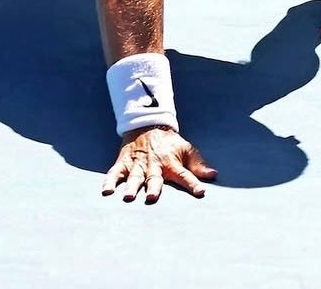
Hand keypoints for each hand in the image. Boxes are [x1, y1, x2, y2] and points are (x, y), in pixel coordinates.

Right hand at [101, 126, 215, 202]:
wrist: (146, 123)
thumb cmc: (169, 143)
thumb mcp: (186, 149)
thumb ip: (198, 164)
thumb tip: (214, 175)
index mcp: (171, 163)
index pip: (185, 174)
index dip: (193, 183)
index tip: (201, 192)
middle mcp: (154, 164)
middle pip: (154, 178)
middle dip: (153, 187)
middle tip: (152, 198)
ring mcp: (138, 163)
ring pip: (135, 176)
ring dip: (132, 186)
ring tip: (129, 197)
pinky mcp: (124, 162)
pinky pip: (115, 172)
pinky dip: (110, 181)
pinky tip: (106, 191)